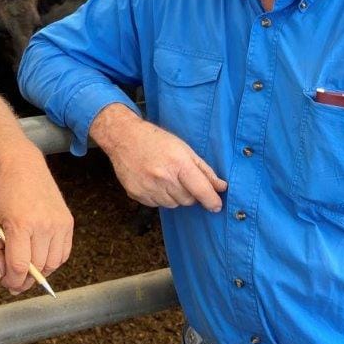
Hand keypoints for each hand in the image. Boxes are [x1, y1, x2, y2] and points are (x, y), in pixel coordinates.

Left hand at [0, 148, 72, 294]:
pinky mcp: (68, 222)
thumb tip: (4, 277)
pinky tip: (40, 256)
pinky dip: (53, 261)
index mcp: (20, 225)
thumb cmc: (5, 195)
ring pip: (52, 264)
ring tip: (27, 267)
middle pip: (37, 268)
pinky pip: (63, 254)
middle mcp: (43, 225)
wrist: (24, 168)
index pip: (19, 266)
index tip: (7, 284)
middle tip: (14, 280)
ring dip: (39, 272)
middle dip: (24, 280)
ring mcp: (58, 224)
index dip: (12, 281)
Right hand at [90, 103, 226, 211]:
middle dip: (190, 193)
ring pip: (173, 204)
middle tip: (182, 179)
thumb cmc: (155, 140)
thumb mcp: (184, 149)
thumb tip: (221, 187)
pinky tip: (153, 181)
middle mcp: (163, 178)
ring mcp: (148, 188)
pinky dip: (159, 196)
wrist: (123, 137)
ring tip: (165, 178)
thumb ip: (204, 170)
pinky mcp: (137, 194)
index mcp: (178, 164)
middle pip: (188, 200)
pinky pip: (157, 204)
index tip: (216, 206)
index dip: (212, 201)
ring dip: (174, 195)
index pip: (201, 191)